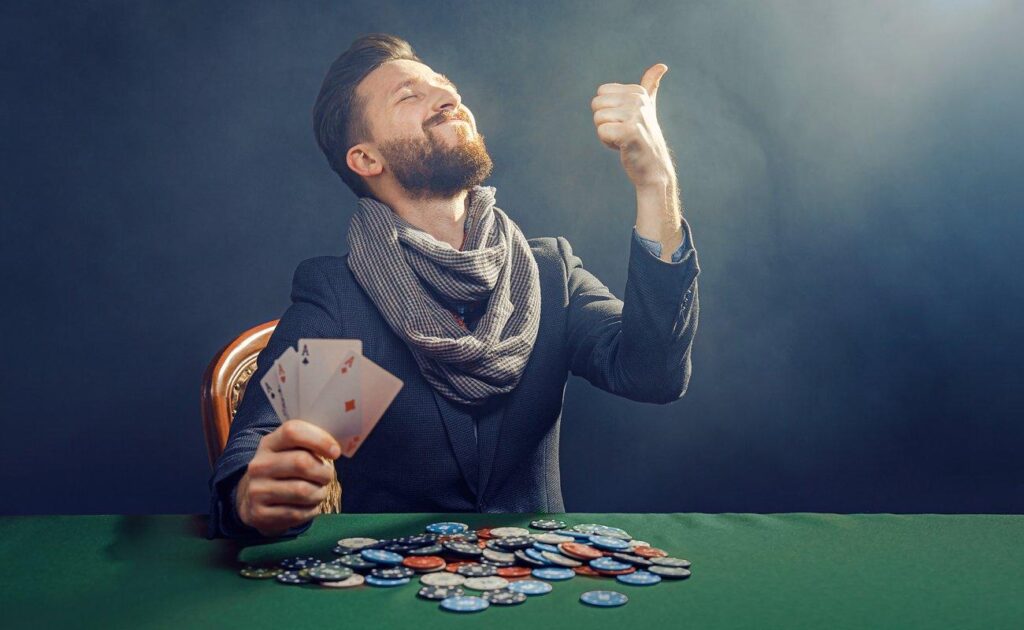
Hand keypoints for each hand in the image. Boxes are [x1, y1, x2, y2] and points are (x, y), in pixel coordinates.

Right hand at [235, 419, 340, 536]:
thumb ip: (310, 444)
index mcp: (268, 444)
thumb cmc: (284, 470)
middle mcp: (259, 465)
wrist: (254, 500)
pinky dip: (311, 510)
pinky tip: (309, 506)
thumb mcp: (289, 451)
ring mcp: (257, 491)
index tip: (335, 452)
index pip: (293, 432)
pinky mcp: (260, 514)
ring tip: (319, 492)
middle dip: (323, 472)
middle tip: (327, 476)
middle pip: (301, 462)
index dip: (319, 440)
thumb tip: (335, 449)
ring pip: (302, 491)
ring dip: (319, 493)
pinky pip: (297, 513)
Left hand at [591, 63, 673, 187]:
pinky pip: (602, 132)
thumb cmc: (645, 138)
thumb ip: (650, 86)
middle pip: (597, 104)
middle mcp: (638, 100)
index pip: (601, 93)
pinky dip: (608, 143)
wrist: (654, 168)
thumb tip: (662, 65)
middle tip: (622, 132)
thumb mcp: (648, 108)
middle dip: (604, 122)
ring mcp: (635, 115)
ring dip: (607, 134)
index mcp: (638, 92)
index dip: (608, 112)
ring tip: (624, 140)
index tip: (624, 122)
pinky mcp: (630, 131)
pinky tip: (623, 147)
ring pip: (598, 119)